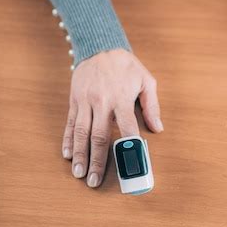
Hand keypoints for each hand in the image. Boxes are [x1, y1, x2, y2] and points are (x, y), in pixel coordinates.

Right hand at [61, 48, 163, 187]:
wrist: (100, 46)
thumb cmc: (125, 65)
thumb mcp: (145, 80)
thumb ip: (152, 105)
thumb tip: (158, 128)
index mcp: (121, 98)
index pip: (126, 127)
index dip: (128, 147)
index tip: (129, 165)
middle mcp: (102, 101)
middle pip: (99, 136)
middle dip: (97, 160)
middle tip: (95, 181)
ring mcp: (86, 101)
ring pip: (82, 133)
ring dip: (80, 155)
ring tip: (79, 174)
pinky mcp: (75, 100)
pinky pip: (71, 123)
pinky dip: (68, 140)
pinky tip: (68, 154)